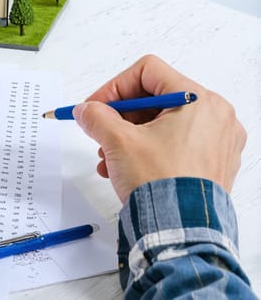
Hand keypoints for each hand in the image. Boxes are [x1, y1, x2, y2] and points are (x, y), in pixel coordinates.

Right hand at [73, 55, 245, 202]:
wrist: (181, 231)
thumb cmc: (162, 184)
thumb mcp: (118, 142)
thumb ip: (96, 117)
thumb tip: (86, 110)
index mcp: (200, 101)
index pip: (148, 72)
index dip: (115, 86)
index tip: (96, 105)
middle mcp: (216, 117)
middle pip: (155, 99)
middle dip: (120, 116)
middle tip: (99, 130)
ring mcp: (218, 141)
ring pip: (163, 123)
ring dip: (129, 136)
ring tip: (108, 157)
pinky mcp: (213, 163)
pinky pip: (175, 144)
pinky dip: (148, 150)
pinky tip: (125, 168)